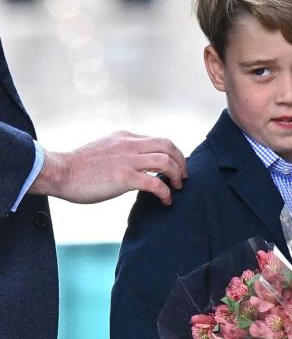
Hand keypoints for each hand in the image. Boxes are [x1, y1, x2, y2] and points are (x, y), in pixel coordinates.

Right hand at [31, 131, 186, 205]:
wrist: (61, 172)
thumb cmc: (80, 167)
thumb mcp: (105, 150)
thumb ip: (123, 153)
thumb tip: (136, 165)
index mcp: (125, 137)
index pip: (158, 140)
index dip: (173, 154)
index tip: (176, 168)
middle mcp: (129, 144)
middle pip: (168, 146)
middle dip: (181, 162)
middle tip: (182, 178)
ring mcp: (128, 160)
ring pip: (166, 161)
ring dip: (177, 176)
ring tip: (177, 188)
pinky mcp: (125, 177)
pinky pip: (156, 184)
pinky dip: (166, 193)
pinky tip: (166, 201)